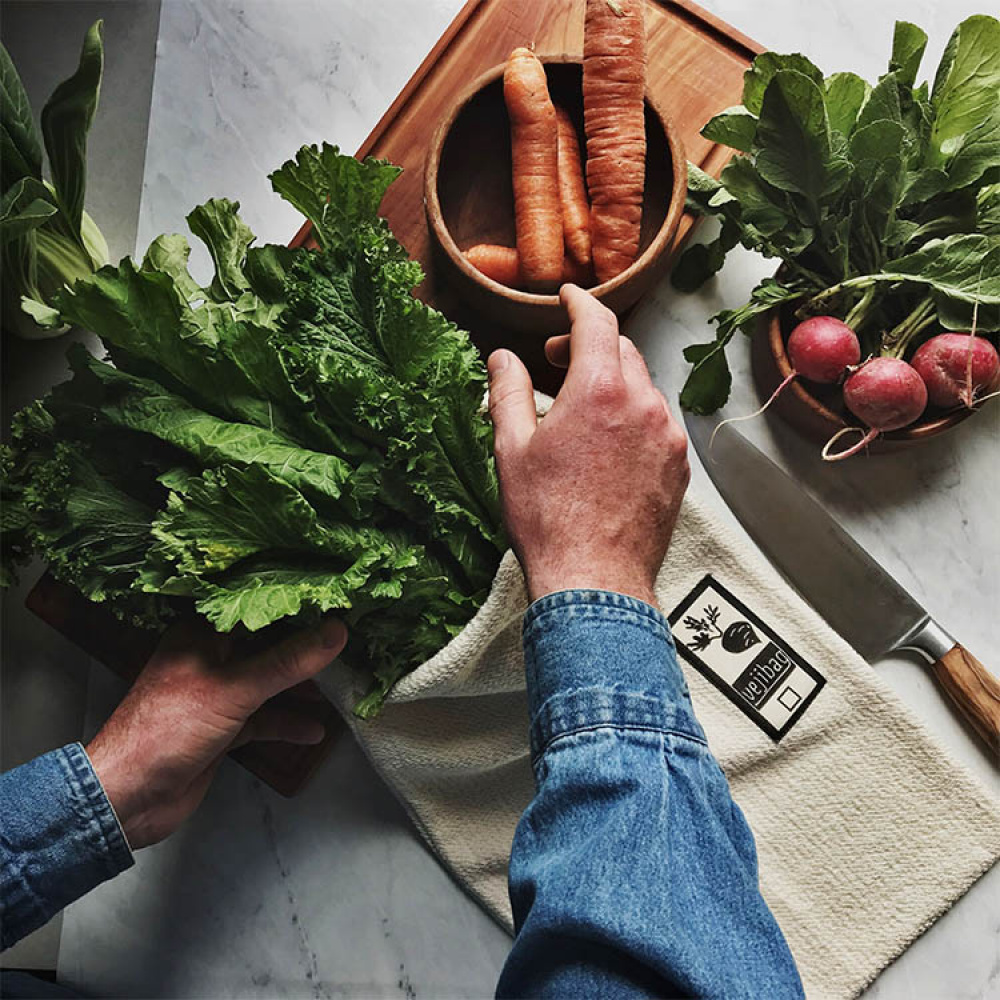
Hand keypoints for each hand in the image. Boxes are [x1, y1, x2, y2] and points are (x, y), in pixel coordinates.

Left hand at [86, 617, 346, 847]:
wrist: (128, 797)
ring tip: (339, 689)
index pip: (255, 608)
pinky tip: (313, 731)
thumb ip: (288, 661)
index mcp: (201, 634)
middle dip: (305, 650)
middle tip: (348, 645)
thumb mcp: (235, 688)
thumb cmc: (169, 729)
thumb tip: (337, 630)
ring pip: (268, 683)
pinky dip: (286, 723)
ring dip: (299, 689)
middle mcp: (209, 658)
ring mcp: (215, 695)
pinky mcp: (221, 729)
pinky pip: (262, 718)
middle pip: (267, 646)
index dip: (295, 605)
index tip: (337, 601)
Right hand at [487, 284, 688, 607]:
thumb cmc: (548, 519)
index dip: (579, 302)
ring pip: (642, 387)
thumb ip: (507, 392)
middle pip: (621, 351)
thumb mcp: (511, 450)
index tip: (567, 297)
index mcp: (598, 390)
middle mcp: (643, 404)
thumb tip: (501, 359)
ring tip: (581, 409)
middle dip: (590, 345)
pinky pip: (658, 424)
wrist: (594, 580)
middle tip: (556, 360)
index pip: (596, 322)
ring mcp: (667, 436)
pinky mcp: (678, 467)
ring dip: (613, 384)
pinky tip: (608, 445)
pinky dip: (633, 417)